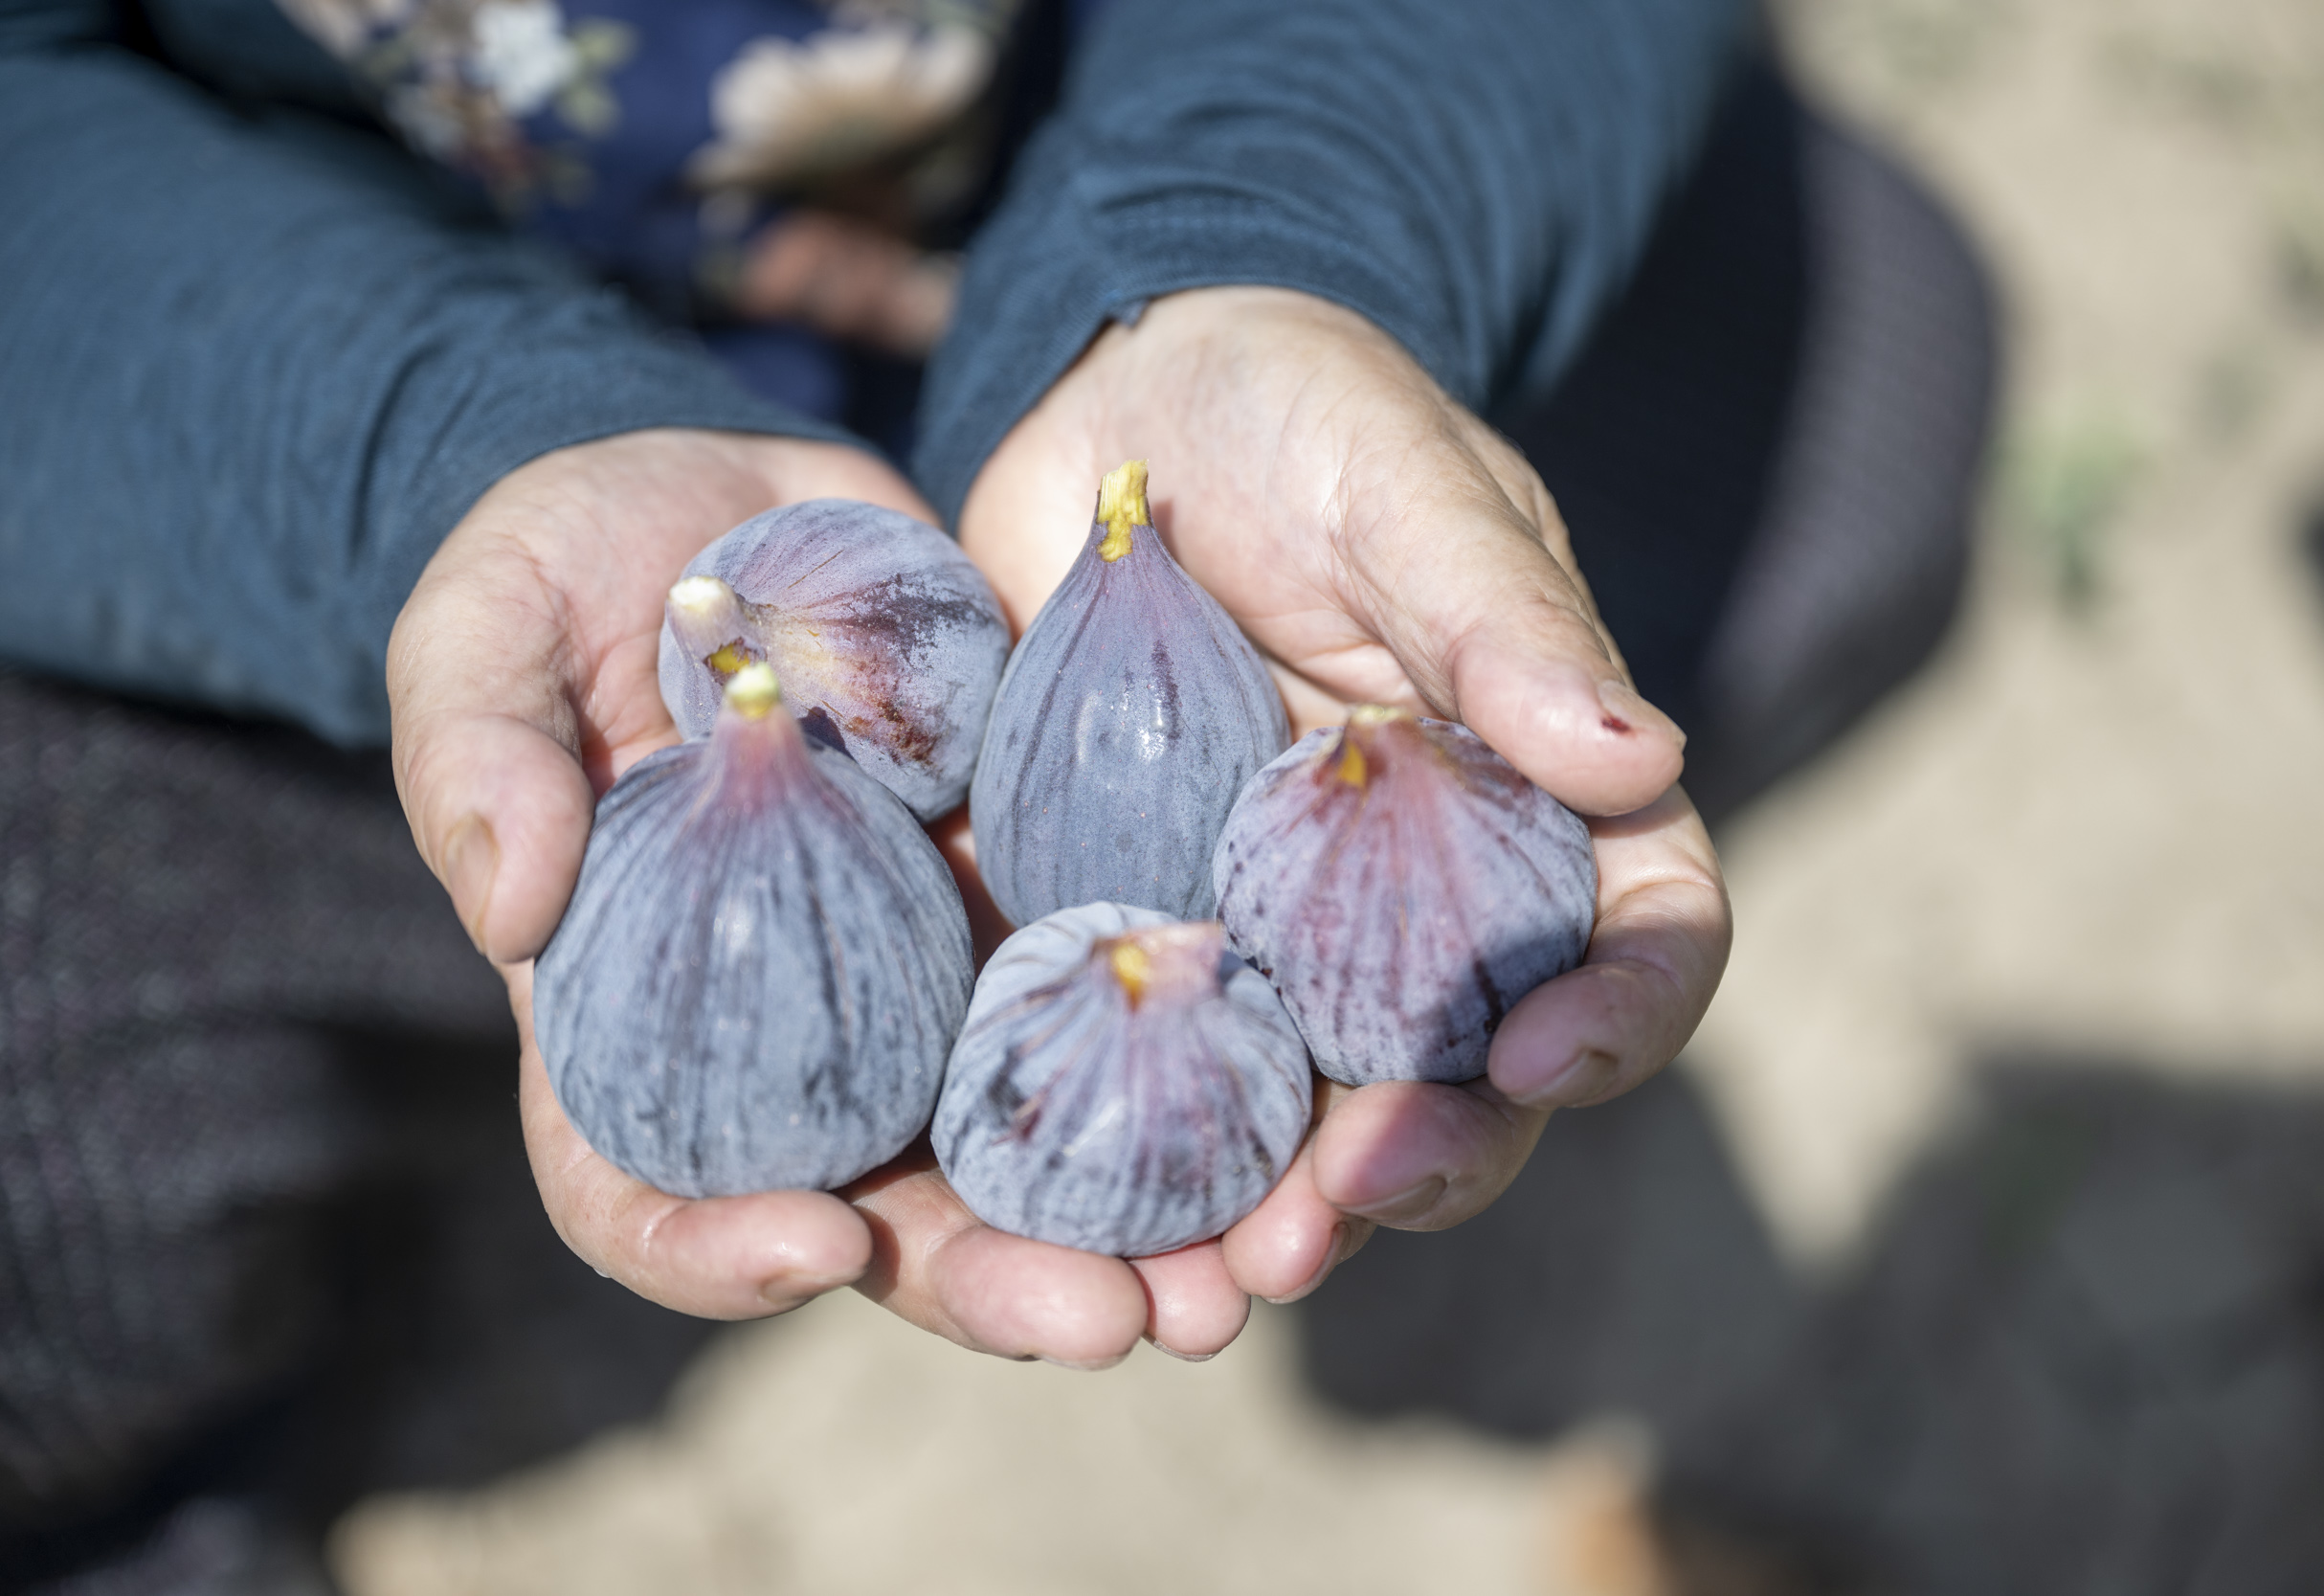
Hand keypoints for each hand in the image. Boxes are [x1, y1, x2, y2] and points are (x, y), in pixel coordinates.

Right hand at [389, 427, 1242, 1364]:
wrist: (751, 505)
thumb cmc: (581, 566)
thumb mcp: (487, 623)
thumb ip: (472, 750)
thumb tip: (511, 904)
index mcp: (638, 1022)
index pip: (641, 1191)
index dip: (710, 1246)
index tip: (812, 1242)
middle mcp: (798, 1044)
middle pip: (882, 1221)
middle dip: (993, 1285)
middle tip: (1108, 1320)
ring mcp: (934, 988)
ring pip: (1030, 1155)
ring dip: (1134, 1230)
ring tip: (1240, 1269)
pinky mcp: (1047, 905)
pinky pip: (1126, 1012)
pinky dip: (1203, 1075)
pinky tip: (1298, 1107)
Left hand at [958, 287, 1730, 1315]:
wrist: (1123, 401)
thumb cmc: (1298, 410)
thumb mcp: (1403, 484)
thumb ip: (1500, 617)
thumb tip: (1630, 754)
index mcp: (1539, 794)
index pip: (1636, 930)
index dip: (1618, 1013)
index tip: (1544, 1058)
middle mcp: (1427, 892)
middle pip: (1468, 1071)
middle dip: (1419, 1160)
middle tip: (1330, 1222)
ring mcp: (1280, 928)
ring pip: (1308, 1106)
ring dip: (1268, 1206)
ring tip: (1199, 1283)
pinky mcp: (1145, 930)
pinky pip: (1149, 1059)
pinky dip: (1123, 1144)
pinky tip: (1067, 1205)